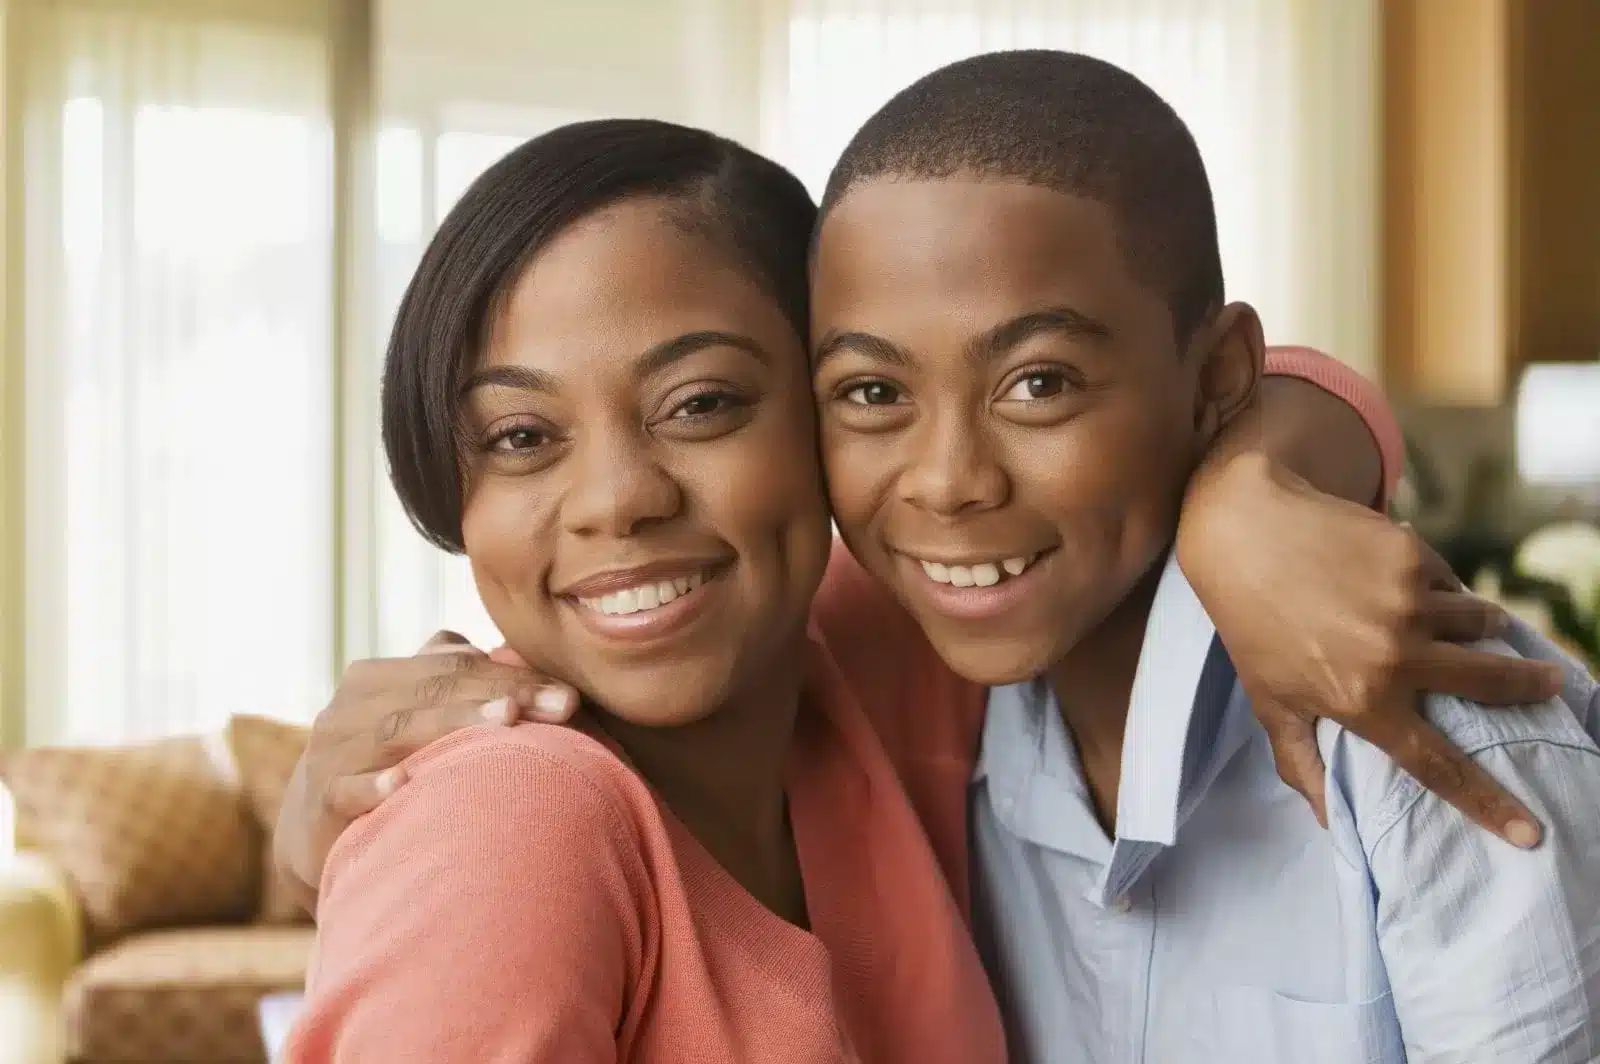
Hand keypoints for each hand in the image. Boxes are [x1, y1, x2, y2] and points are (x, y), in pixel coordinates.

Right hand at [271, 632, 580, 910]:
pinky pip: (347, 790)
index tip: (570, 696)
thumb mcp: (415, 718)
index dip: (515, 675)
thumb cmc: (384, 768)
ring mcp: (331, 753)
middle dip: (504, 694)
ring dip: (452, 725)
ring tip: (505, 722)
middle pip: (435, 690)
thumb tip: (504, 648)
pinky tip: (404, 784)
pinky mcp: (319, 803)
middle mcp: (350, 706)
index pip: (457, 665)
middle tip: (562, 707)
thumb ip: (450, 680)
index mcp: (378, 677)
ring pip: (398, 731)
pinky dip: (375, 786)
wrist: (314, 834)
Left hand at [1178, 454, 1564, 847]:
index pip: (1438, 766)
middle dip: (1529, 688)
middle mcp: (1394, 657)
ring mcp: (1409, 604)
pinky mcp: (1413, 558)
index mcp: (1361, 701)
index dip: (1488, 803)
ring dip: (1483, 629)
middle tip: (1546, 687)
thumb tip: (1329, 822)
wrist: (1244, 533)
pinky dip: (1443, 588)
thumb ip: (1301, 763)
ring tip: (1470, 627)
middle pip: (1491, 684)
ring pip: (1481, 624)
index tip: (1531, 833)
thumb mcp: (1270, 702)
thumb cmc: (1253, 626)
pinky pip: (1452, 582)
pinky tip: (1411, 585)